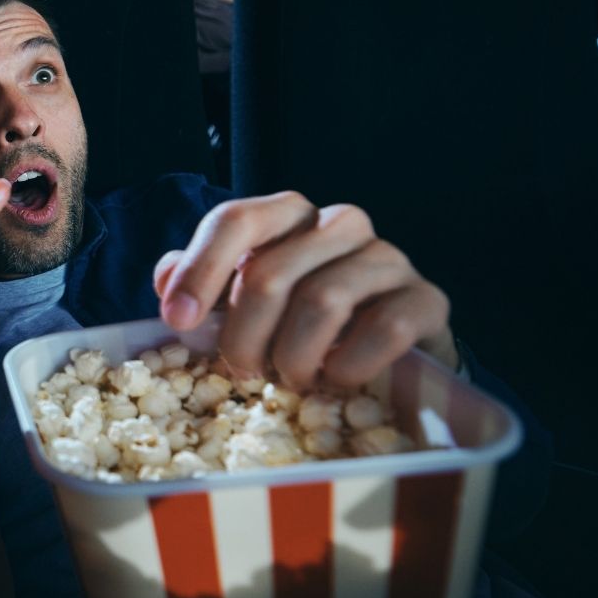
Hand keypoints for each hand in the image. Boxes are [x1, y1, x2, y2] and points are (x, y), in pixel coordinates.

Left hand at [153, 192, 457, 388]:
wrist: (391, 356)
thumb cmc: (300, 325)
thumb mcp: (241, 302)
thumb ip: (200, 284)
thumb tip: (169, 282)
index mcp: (289, 216)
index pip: (236, 220)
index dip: (200, 271)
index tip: (177, 321)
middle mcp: (340, 224)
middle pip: (270, 273)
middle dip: (243, 336)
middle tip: (243, 372)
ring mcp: (388, 258)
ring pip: (322, 301)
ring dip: (294, 357)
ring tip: (293, 380)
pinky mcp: (428, 299)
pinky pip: (384, 329)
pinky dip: (349, 366)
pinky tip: (339, 380)